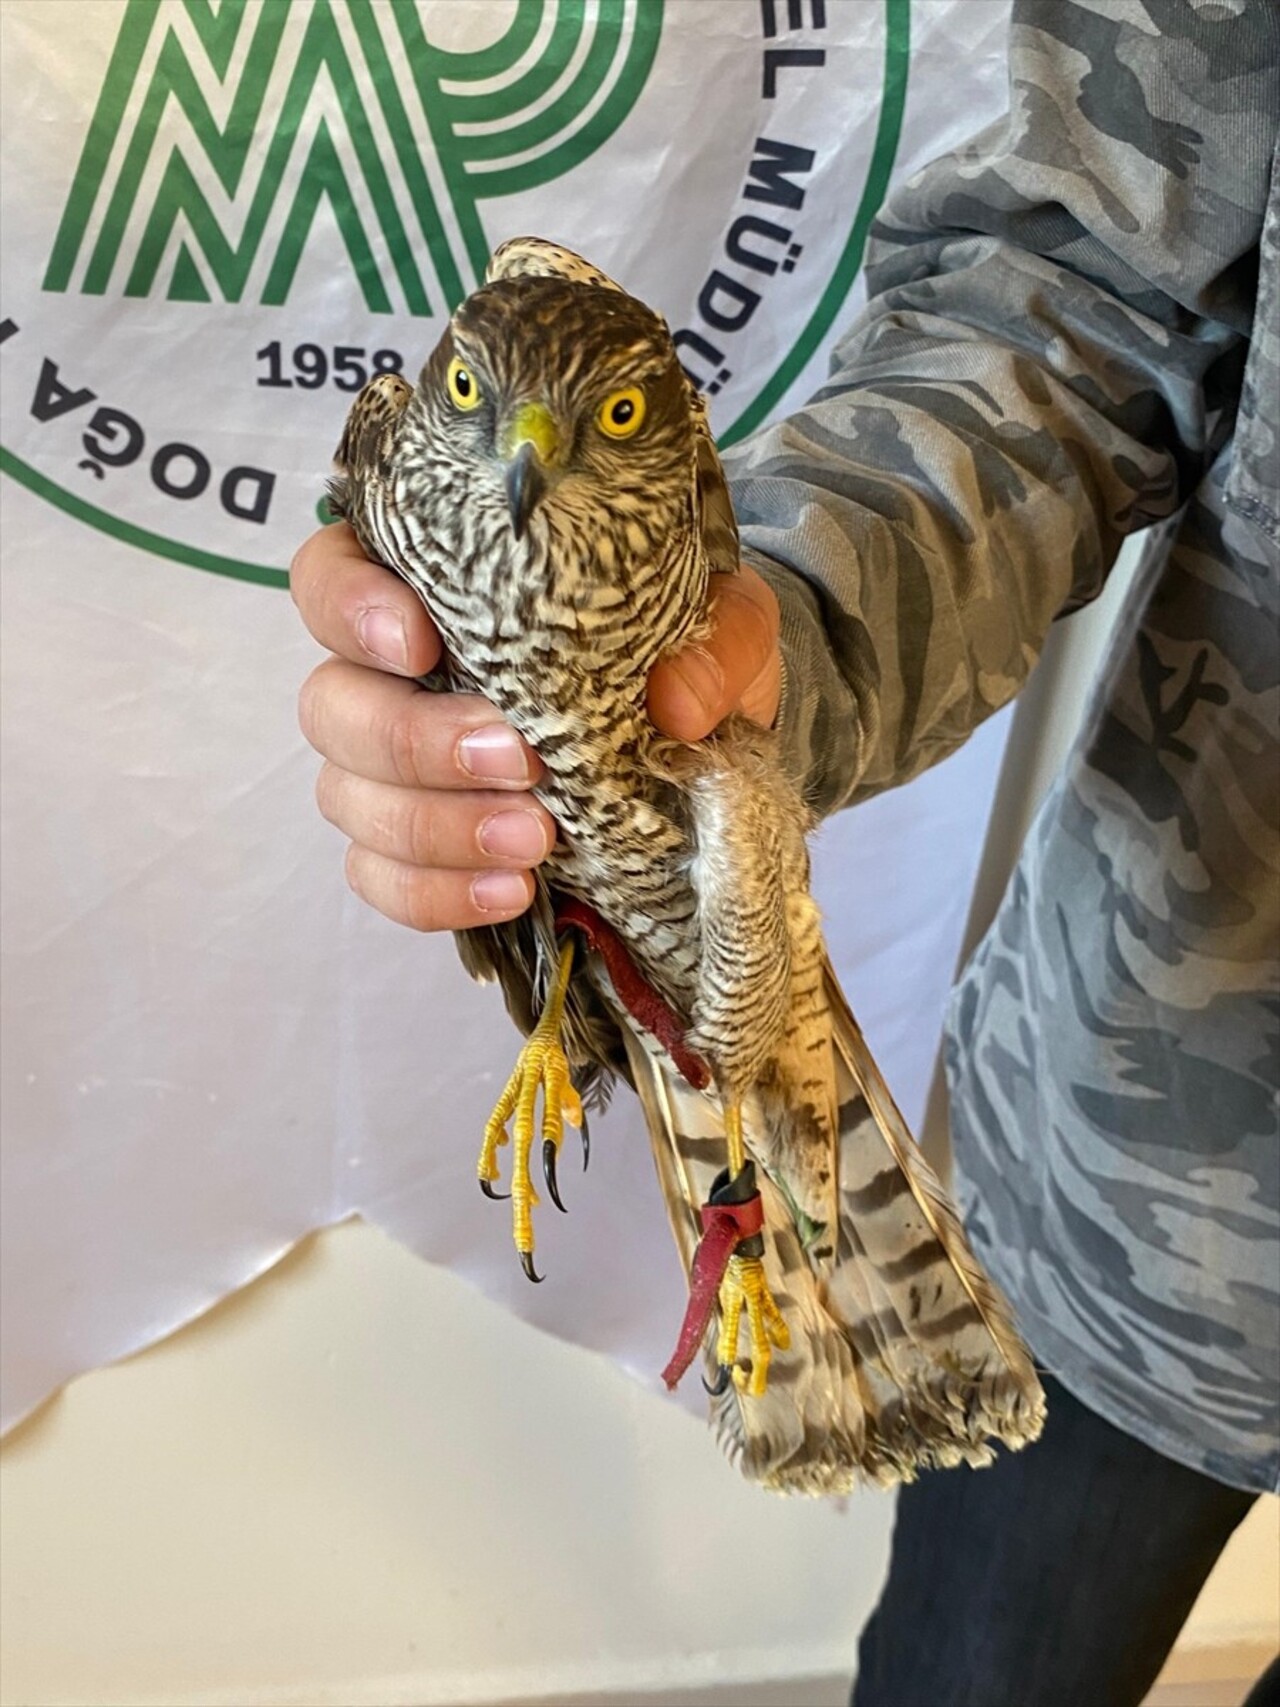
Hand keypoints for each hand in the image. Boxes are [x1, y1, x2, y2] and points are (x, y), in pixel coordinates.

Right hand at [292, 526, 781, 931]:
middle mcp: (387, 676)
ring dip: (436, 828)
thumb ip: (717, 640)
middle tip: (519, 762)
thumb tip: (678, 699)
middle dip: (414, 742)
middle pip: (331, 705)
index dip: (351, 608)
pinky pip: (382, 881)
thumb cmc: (679, 654)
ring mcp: (391, 771)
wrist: (700, 747)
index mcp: (430, 590)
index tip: (421, 644)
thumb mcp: (726, 625)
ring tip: (535, 843)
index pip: (329, 577)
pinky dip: (438, 894)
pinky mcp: (417, 851)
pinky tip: (512, 893)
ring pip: (348, 799)